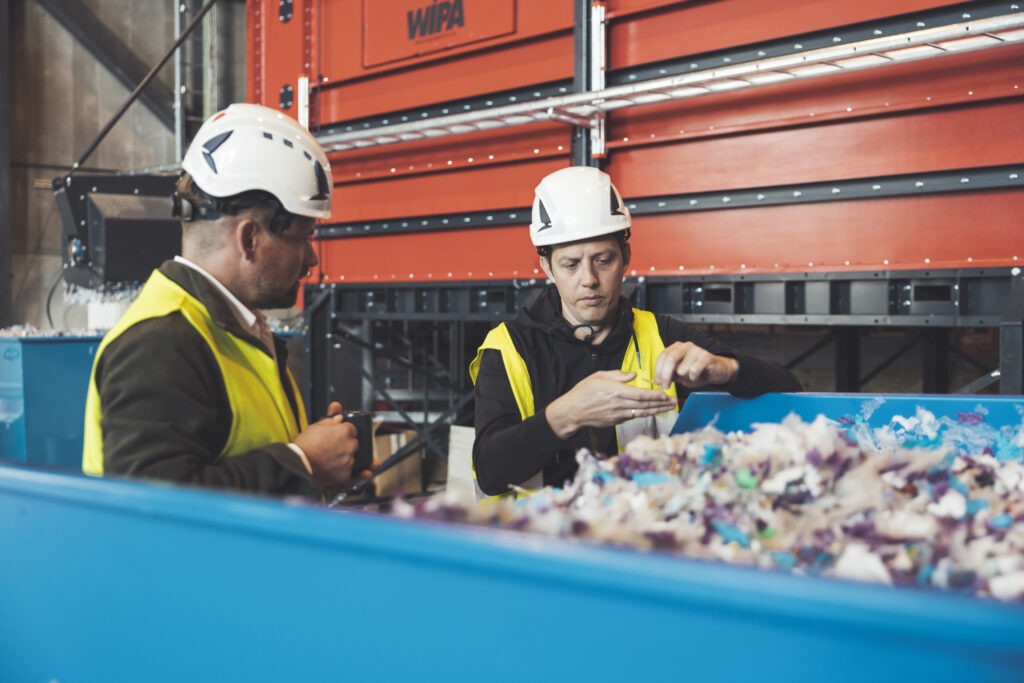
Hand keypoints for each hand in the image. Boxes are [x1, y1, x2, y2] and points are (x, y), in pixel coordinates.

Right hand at [293, 401, 358, 485]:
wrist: (298, 464)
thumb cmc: (305, 446)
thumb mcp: (316, 426)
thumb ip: (331, 419)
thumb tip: (339, 416)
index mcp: (344, 432)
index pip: (352, 429)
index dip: (344, 432)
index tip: (337, 436)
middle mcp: (349, 446)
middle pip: (354, 443)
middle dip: (345, 445)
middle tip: (331, 448)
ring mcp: (348, 461)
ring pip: (351, 457)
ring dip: (344, 458)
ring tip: (328, 458)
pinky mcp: (345, 474)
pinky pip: (347, 471)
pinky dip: (341, 470)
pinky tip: (330, 467)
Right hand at [545, 370, 677, 438]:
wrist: (572, 412)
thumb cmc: (583, 392)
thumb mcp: (598, 376)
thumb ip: (617, 375)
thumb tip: (633, 375)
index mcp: (614, 392)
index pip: (639, 395)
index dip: (654, 396)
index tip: (665, 395)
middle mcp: (618, 405)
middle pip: (644, 405)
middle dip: (661, 404)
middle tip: (674, 401)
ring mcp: (618, 415)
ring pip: (642, 413)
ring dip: (657, 410)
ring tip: (670, 408)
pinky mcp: (616, 422)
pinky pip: (634, 417)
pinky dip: (645, 414)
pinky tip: (653, 411)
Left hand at [654, 342, 738, 388]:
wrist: (717, 371)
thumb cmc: (697, 372)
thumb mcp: (680, 375)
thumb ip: (670, 375)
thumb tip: (658, 380)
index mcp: (676, 348)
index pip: (662, 356)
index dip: (658, 370)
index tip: (658, 382)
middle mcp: (685, 346)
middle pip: (670, 359)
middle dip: (666, 375)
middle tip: (666, 386)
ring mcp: (696, 350)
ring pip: (682, 368)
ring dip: (684, 378)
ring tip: (690, 378)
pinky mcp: (706, 356)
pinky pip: (694, 370)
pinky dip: (693, 377)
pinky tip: (697, 376)